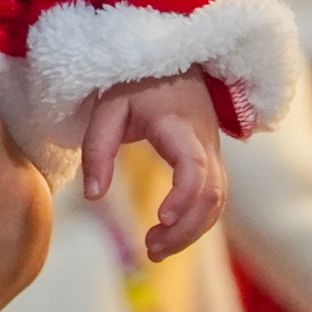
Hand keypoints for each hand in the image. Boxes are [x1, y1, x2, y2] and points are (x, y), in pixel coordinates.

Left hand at [83, 72, 225, 260]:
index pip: (194, 167)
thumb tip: (93, 196)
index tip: (159, 219)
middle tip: (150, 250)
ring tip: (154, 249)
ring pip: (218, 200)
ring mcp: (213, 151)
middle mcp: (205, 141)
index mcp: (179, 124)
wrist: (169, 62)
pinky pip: (214, 197)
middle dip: (185, 229)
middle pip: (212, 194)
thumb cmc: (135, 83)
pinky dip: (196, 221)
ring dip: (191, 231)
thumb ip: (98, 150)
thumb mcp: (107, 108)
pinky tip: (169, 233)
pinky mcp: (211, 160)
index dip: (183, 197)